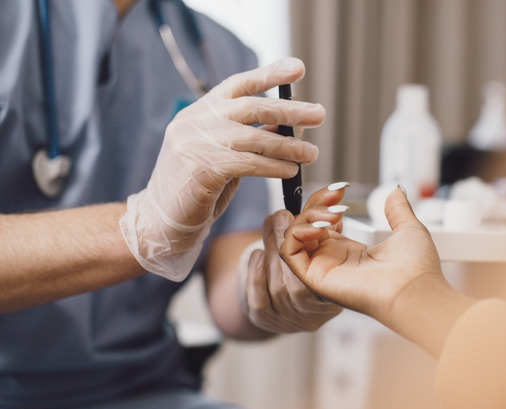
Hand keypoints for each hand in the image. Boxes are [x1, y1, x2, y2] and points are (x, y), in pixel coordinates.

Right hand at [120, 58, 324, 280]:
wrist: (160, 220)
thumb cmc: (197, 188)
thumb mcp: (223, 154)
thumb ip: (248, 137)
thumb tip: (288, 125)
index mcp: (200, 112)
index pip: (238, 84)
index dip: (269, 74)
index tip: (298, 67)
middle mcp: (195, 121)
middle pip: (251, 106)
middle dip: (290, 109)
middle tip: (319, 114)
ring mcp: (194, 142)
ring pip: (254, 137)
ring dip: (288, 145)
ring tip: (312, 153)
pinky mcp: (201, 168)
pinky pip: (248, 163)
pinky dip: (273, 167)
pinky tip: (290, 172)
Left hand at [236, 210, 342, 332]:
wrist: (290, 292)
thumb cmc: (313, 260)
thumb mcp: (326, 240)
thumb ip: (326, 221)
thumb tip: (331, 195)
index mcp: (336, 296)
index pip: (324, 276)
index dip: (314, 247)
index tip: (306, 221)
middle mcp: (314, 313)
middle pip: (296, 282)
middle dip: (286, 242)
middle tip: (281, 216)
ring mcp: (289, 320)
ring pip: (277, 287)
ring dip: (270, 250)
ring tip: (271, 227)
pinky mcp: (265, 319)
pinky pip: (258, 298)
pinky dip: (256, 272)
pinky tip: (259, 255)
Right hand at [281, 184, 445, 321]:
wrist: (416, 290)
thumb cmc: (416, 270)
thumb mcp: (407, 229)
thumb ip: (397, 210)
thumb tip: (396, 191)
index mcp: (352, 252)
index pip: (323, 223)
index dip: (326, 202)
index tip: (341, 188)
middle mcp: (334, 260)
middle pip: (306, 226)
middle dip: (316, 203)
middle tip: (336, 194)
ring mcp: (323, 269)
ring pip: (295, 236)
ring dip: (307, 216)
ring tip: (331, 213)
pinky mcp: (315, 278)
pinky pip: (289, 252)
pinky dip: (297, 232)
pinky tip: (320, 225)